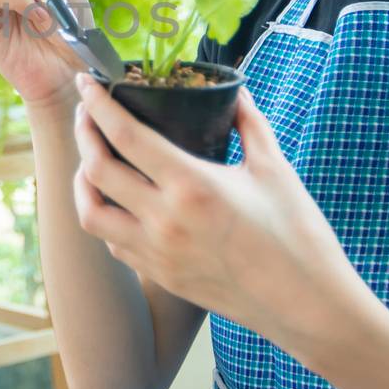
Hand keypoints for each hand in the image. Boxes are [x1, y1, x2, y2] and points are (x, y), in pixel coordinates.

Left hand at [70, 74, 376, 367]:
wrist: (306, 305)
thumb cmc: (297, 235)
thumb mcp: (275, 168)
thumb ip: (248, 123)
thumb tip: (235, 90)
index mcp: (192, 186)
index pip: (125, 136)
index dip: (97, 104)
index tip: (86, 82)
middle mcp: (165, 221)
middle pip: (96, 171)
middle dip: (84, 133)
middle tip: (86, 113)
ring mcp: (157, 254)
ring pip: (92, 214)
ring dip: (82, 182)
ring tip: (91, 160)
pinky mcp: (160, 277)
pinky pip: (113, 243)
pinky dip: (105, 216)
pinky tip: (117, 201)